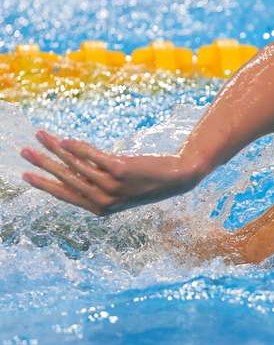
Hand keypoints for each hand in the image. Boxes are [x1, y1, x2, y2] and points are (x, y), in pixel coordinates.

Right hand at [21, 130, 204, 215]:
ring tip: (41, 136)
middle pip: (65, 179)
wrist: (179, 177)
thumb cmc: (148, 181)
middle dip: (42, 164)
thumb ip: (97, 179)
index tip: (25, 175)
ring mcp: (112, 186)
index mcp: (101, 208)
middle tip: (24, 151)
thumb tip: (71, 161)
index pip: (65, 195)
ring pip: (76, 166)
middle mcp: (104, 200)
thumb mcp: (120, 186)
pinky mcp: (121, 170)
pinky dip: (78, 147)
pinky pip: (92, 157)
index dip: (44, 184)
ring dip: (56, 149)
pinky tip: (67, 139)